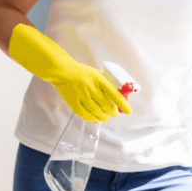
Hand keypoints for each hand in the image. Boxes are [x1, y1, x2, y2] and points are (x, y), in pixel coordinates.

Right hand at [8, 23, 130, 122]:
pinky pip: (84, 114)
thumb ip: (106, 83)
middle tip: (115, 114)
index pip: (115, 94)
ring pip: (96, 112)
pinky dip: (91, 118)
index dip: (123, 105)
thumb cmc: (82, 72)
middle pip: (106, 105)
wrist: (62, 71)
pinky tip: (95, 119)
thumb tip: (118, 94)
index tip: (129, 111)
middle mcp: (91, 87)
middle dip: (112, 112)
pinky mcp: (73, 101)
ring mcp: (81, 95)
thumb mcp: (96, 74)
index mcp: (99, 79)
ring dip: (103, 117)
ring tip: (106, 118)